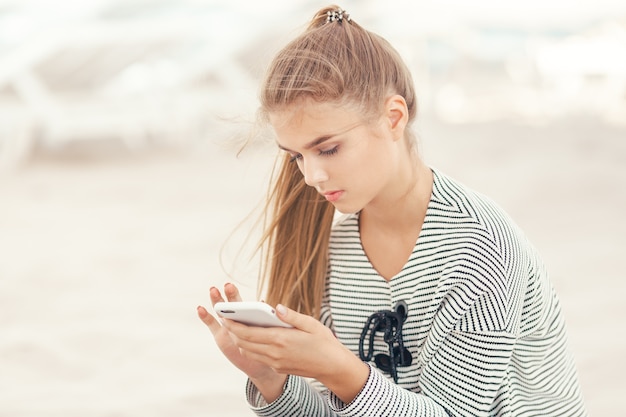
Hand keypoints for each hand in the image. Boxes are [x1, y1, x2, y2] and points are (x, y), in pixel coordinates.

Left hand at [224, 303, 369, 403]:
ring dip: (240, 341)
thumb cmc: (323, 342)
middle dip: (233, 332)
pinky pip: (258, 358)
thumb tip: (277, 307)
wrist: (332, 366)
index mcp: (281, 339)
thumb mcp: (311, 324)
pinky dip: (251, 348)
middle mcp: (275, 353)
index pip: (249, 333)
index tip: (225, 316)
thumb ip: (291, 316)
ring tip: (237, 328)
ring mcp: (276, 363)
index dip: (234, 325)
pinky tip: (253, 338)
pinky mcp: (278, 368)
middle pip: (244, 343)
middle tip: (227, 320)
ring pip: (249, 352)